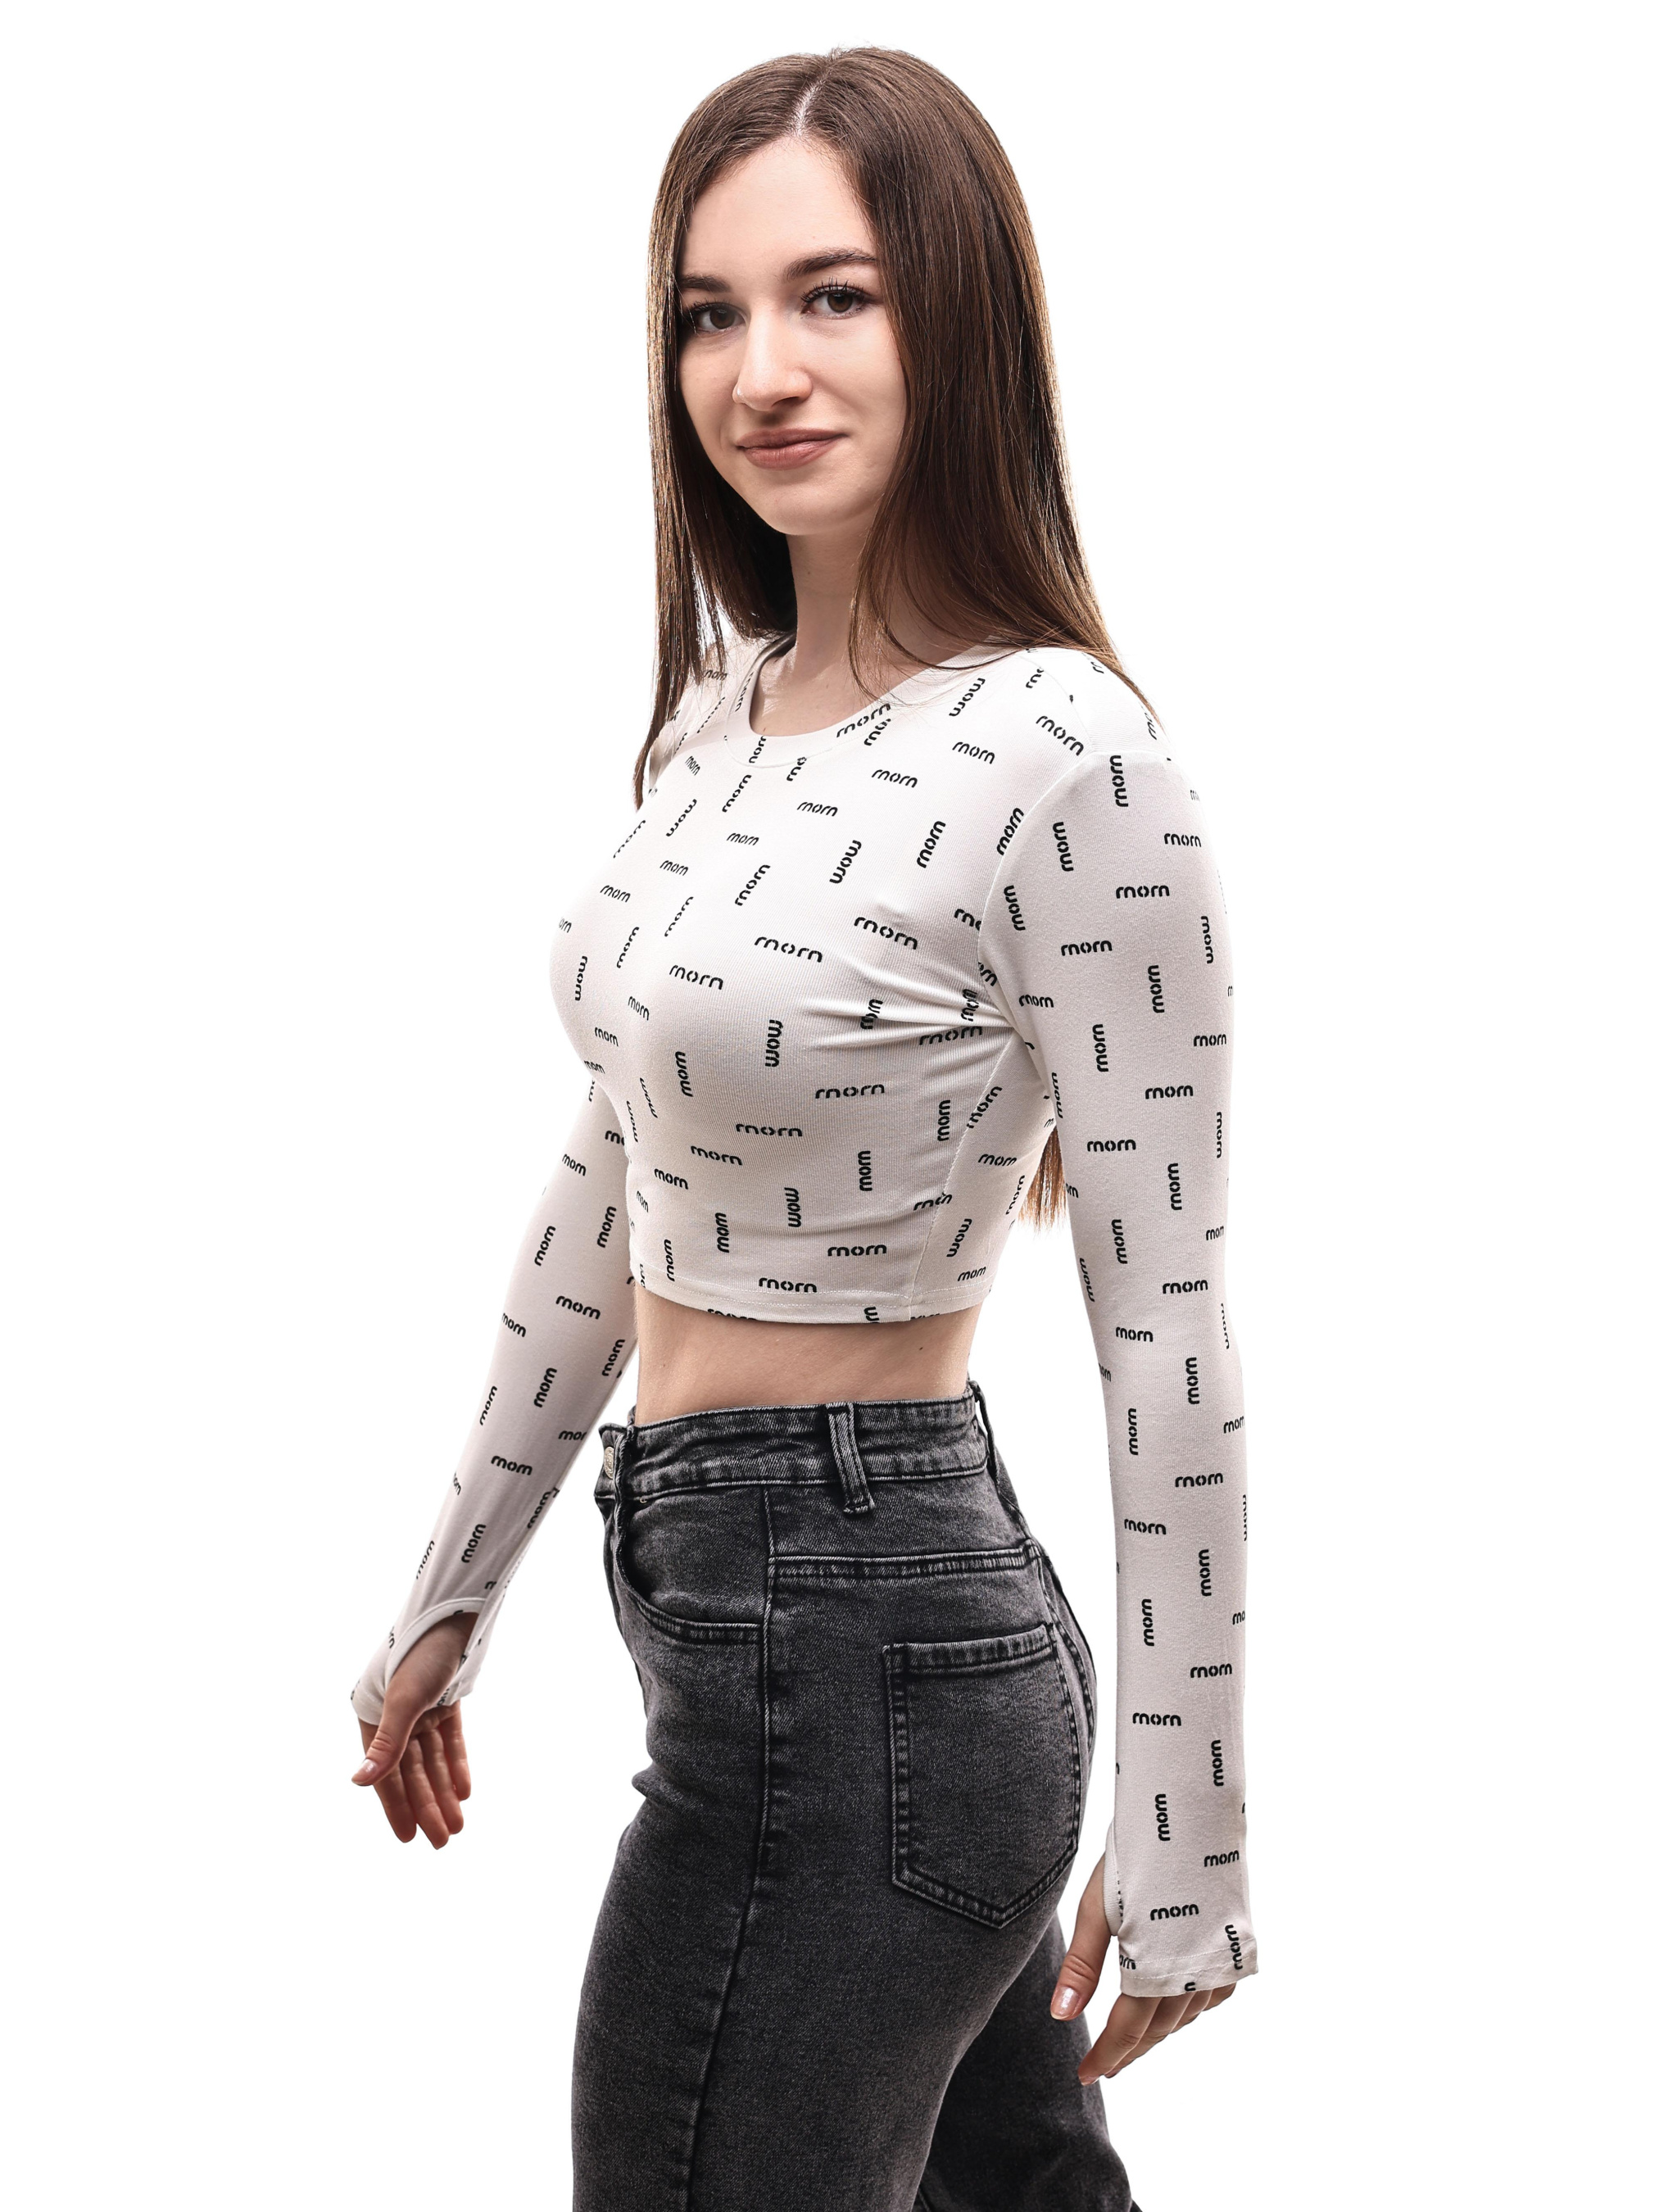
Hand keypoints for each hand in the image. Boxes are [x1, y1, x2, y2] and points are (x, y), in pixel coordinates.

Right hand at [350, 1612, 477, 1846]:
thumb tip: (357, 1783)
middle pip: (412, 1771)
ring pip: (433, 1760)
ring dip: (444, 1791)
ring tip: (457, 1824)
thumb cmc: (423, 1653)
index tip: (408, 1838)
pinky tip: (463, 1791)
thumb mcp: (404, 1701)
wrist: (457, 1613)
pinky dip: (456, 1764)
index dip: (397, 1806)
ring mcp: (422, 1707)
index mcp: (374, 1715)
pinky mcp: (445, 1699)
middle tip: (443, 1840)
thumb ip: (385, 1745)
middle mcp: (395, 1714)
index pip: (386, 1773)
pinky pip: (449, 1740)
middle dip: (427, 1806)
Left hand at [1050, 1852, 1234, 2079]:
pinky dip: (1190, 2008)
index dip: (1106, 2056)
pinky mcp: (1237, 1946)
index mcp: (1157, 1968)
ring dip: (1158, 2032)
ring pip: (1186, 2017)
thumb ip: (1082, 1966)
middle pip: (1157, 2031)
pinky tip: (1176, 2005)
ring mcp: (1221, 1962)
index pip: (1127, 2032)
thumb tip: (1060, 2017)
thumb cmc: (1137, 1855)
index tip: (1086, 2075)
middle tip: (1105, 2066)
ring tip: (1132, 2040)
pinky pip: (1213, 1995)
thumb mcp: (1098, 1907)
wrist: (1191, 1812)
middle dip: (1129, 2051)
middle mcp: (1195, 1974)